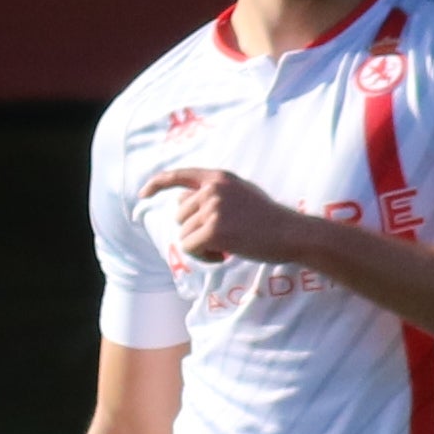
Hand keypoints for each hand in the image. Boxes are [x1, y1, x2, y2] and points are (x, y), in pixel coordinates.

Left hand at [138, 165, 312, 267]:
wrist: (290, 233)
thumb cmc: (268, 219)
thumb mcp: (241, 193)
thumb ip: (214, 193)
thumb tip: (182, 205)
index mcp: (218, 177)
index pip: (179, 175)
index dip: (157, 184)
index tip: (143, 194)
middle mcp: (212, 189)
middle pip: (179, 216)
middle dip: (196, 231)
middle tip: (224, 238)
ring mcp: (212, 209)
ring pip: (184, 235)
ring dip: (202, 246)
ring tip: (229, 245)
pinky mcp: (213, 230)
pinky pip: (190, 248)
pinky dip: (205, 257)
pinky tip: (225, 255)